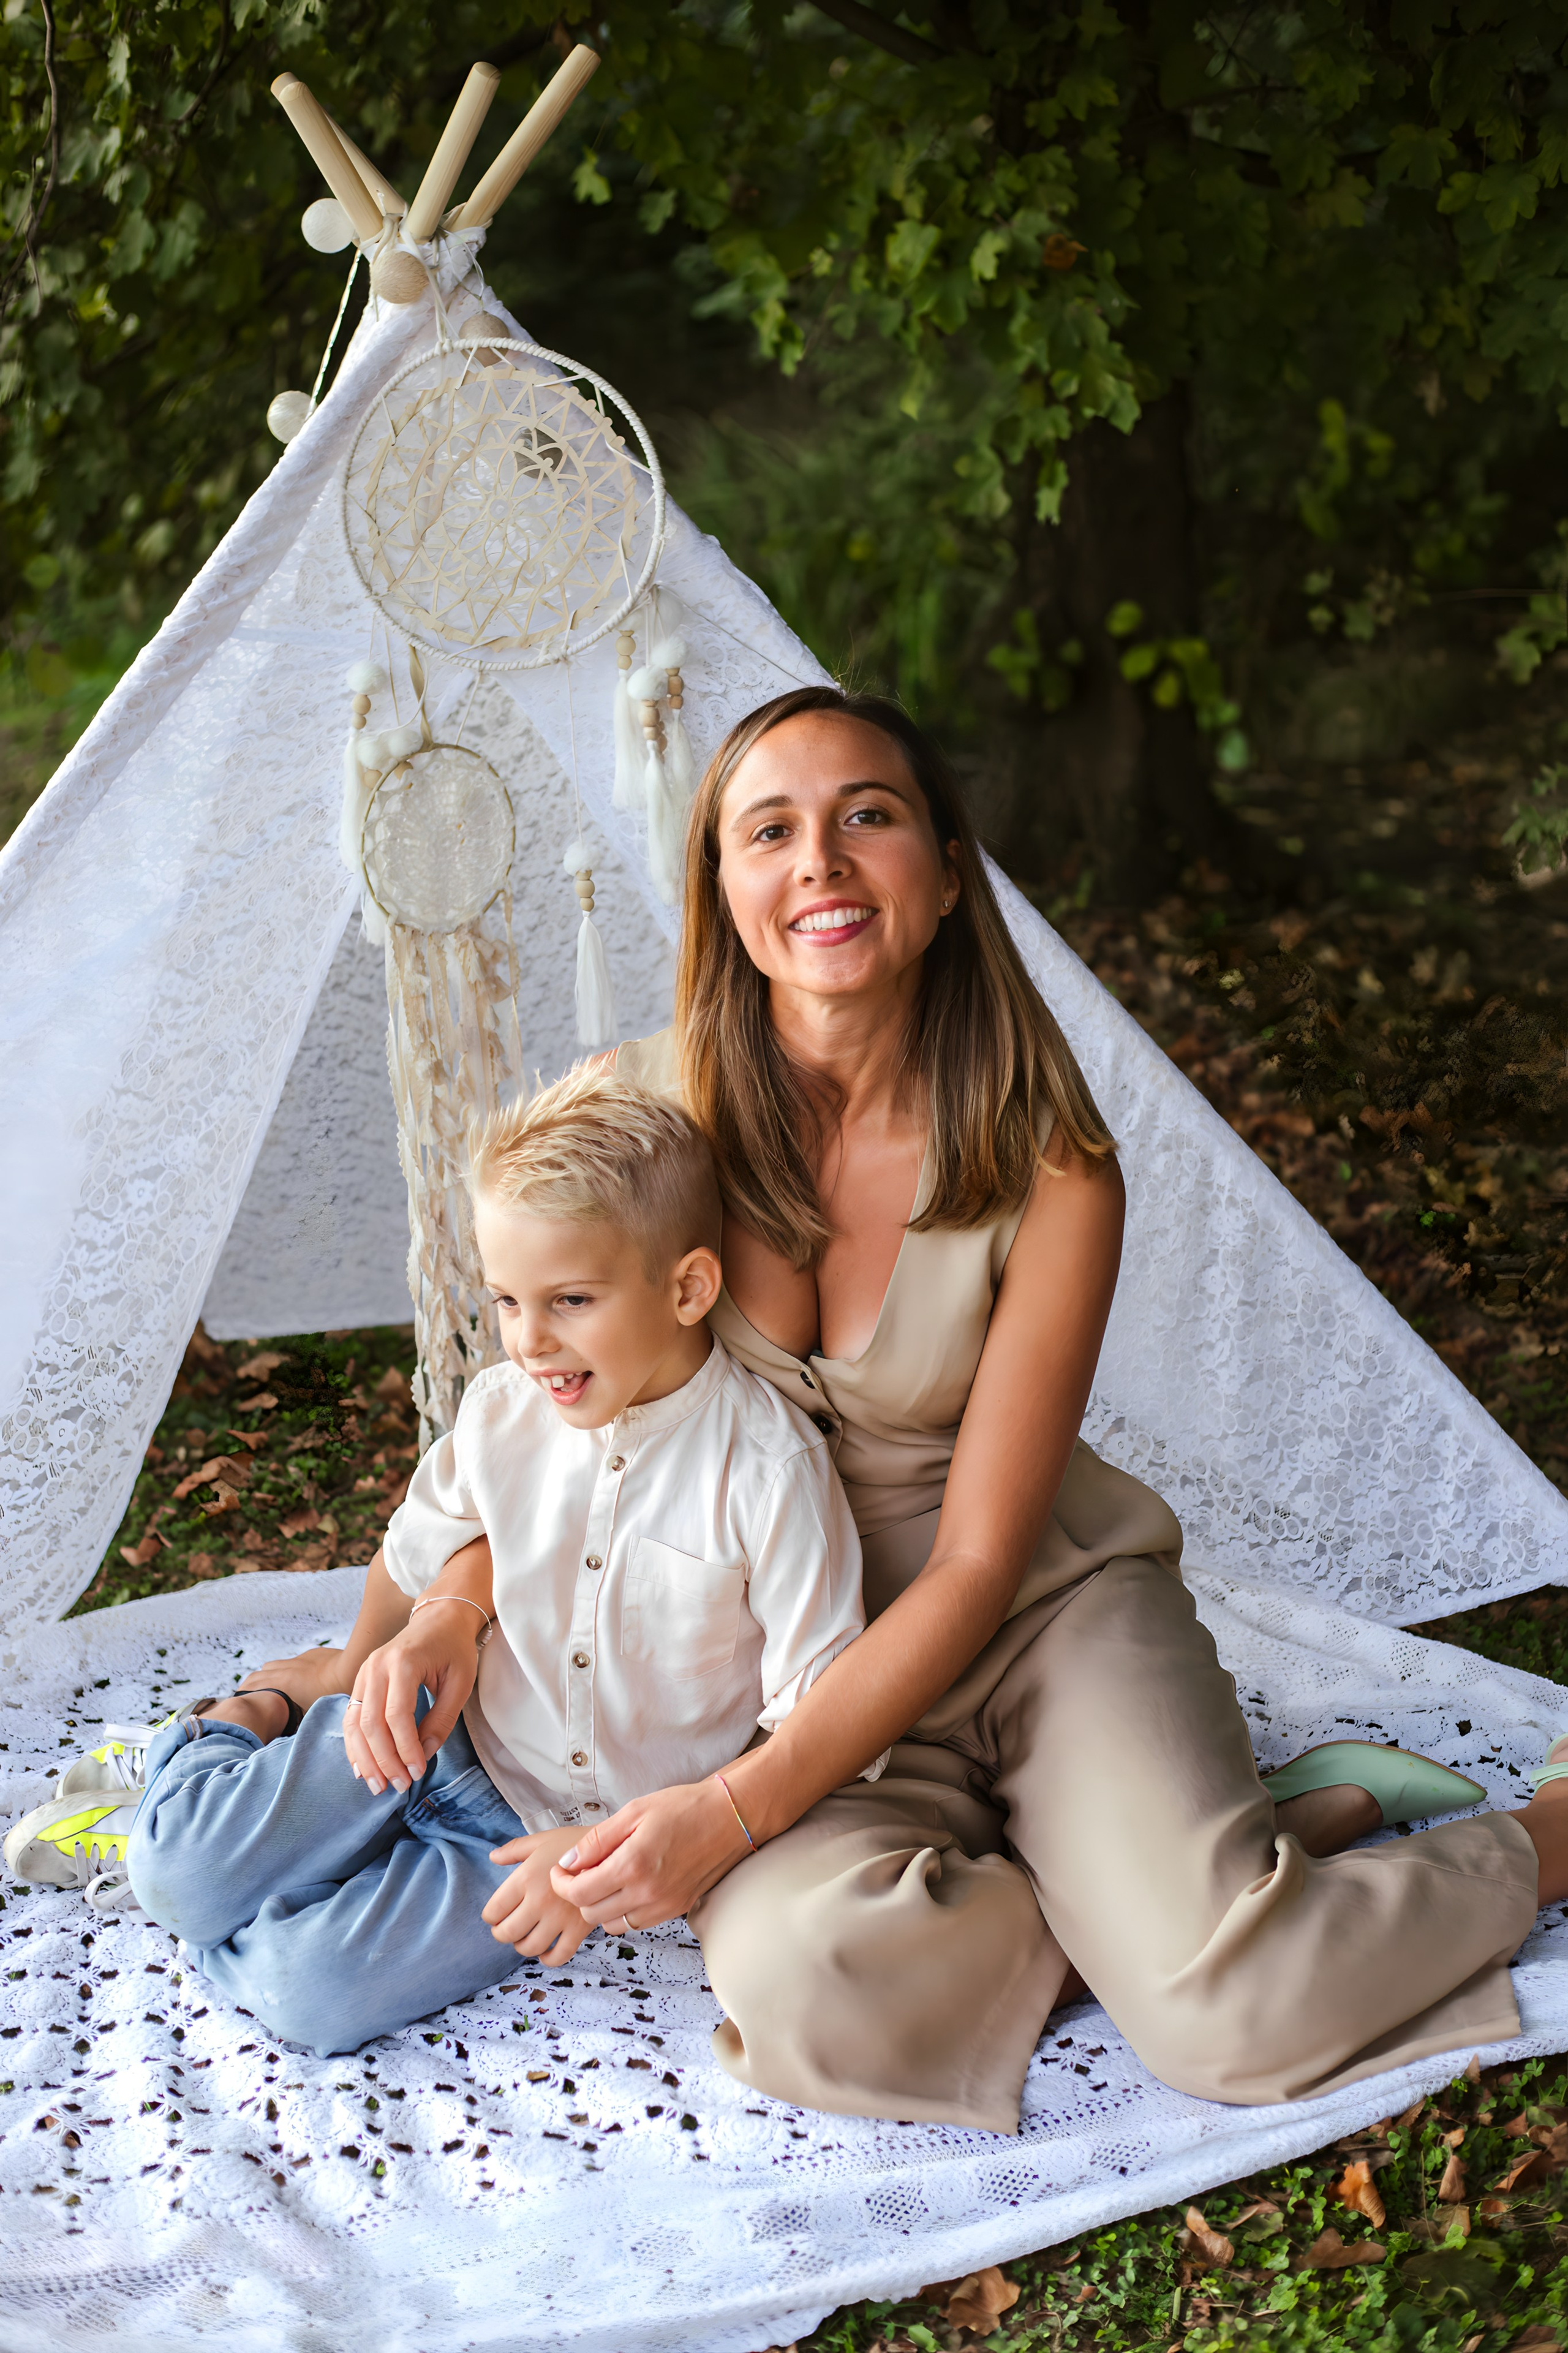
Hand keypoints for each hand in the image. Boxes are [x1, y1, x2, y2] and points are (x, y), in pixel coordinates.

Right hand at [238, 1648, 349, 1711]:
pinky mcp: (311, 1654)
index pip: (250, 1685)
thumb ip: (294, 1722)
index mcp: (282, 1682)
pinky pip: (291, 1662)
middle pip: (257, 1674)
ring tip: (268, 1689)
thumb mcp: (310, 1714)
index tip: (236, 1703)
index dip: (241, 1694)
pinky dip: (286, 1670)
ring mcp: (298, 1659)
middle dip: (250, 1686)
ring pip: (272, 1666)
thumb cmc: (334, 1694)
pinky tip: (294, 1679)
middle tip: (246, 1697)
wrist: (353, 1667)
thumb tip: (284, 1732)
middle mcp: (286, 1668)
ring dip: (267, 1676)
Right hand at [343, 1604, 480, 1793]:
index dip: (406, 1749)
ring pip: (354, 1723)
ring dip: (365, 1758)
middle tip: (399, 1787)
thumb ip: (442, 1719)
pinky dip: (354, 1745)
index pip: (397, 1715)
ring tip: (378, 1786)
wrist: (439, 1616)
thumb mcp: (461, 1682)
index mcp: (404, 1662)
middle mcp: (377, 1666)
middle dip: (384, 1760)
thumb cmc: (454, 1648)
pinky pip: (350, 1716)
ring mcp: (365, 1671)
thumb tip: (424, 1754)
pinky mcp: (361, 1679)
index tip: (418, 1773)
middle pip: (371, 1722)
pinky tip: (362, 1768)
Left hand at [483, 1826, 593, 1961]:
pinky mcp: (580, 1929)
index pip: (494, 1911)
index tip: (495, 1914)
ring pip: (530, 1947)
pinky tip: (545, 1951)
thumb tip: (493, 1857)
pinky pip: (559, 1955)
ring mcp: (560, 1918)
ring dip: (521, 1946)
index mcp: (526, 1877)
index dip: (490, 1916)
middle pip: (508, 1933)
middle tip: (506, 1928)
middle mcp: (540, 1900)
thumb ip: (514, 1849)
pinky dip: (548, 1958)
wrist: (612, 1848)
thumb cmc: (573, 1842)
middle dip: (501, 1933)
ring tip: (524, 1937)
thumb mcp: (541, 1840)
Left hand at [548, 1778, 752, 1930]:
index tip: (561, 1870)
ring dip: (600, 1906)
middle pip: (591, 1913)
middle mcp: (647, 1892)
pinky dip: (623, 1911)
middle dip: (577, 1894)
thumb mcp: (635, 1811)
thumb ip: (598, 1840)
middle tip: (579, 1872)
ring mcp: (663, 1905)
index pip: (579, 1893)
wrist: (731, 1818)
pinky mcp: (676, 1910)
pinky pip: (636, 1924)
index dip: (561, 1883)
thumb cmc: (684, 1807)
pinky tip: (627, 1887)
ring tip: (604, 1879)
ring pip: (612, 1924)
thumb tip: (568, 1862)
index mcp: (633, 1864)